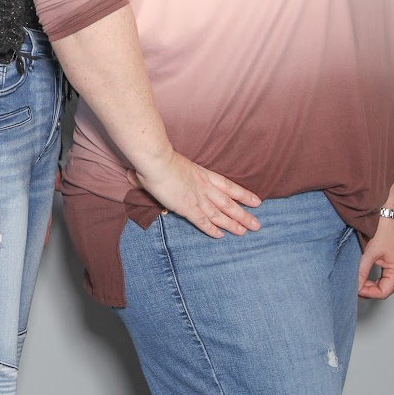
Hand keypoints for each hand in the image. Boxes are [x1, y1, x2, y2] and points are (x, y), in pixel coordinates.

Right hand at [130, 153, 261, 237]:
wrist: (156, 160)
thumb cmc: (158, 158)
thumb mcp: (168, 163)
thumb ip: (163, 172)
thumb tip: (136, 175)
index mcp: (202, 174)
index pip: (227, 186)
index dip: (243, 194)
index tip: (256, 201)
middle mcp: (204, 187)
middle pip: (229, 203)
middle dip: (244, 214)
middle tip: (257, 224)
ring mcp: (197, 197)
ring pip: (221, 213)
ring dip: (234, 224)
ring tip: (247, 232)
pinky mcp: (188, 207)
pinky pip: (203, 221)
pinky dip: (212, 229)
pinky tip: (221, 236)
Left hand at [357, 218, 393, 298]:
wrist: (386, 212)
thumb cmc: (383, 228)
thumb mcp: (369, 252)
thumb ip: (362, 270)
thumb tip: (355, 285)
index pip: (384, 292)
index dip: (369, 293)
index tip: (356, 288)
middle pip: (385, 290)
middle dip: (369, 290)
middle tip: (354, 286)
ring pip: (384, 284)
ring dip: (371, 285)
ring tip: (358, 281)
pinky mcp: (392, 261)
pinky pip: (384, 277)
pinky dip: (373, 279)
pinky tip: (363, 275)